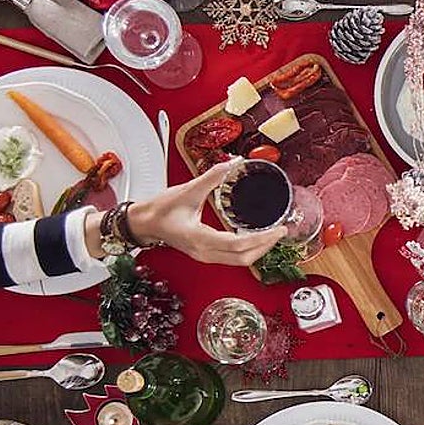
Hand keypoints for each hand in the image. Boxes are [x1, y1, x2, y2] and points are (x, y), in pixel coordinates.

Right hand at [123, 160, 286, 265]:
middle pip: (243, 258)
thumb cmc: (159, 210)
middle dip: (265, 246)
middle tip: (281, 230)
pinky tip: (257, 237)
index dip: (261, 239)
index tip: (278, 230)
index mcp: (199, 238)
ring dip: (258, 249)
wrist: (143, 223)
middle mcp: (204, 252)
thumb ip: (211, 177)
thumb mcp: (187, 190)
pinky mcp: (206, 254)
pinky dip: (248, 249)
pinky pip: (233, 258)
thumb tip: (233, 163)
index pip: (237, 245)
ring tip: (273, 234)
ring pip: (239, 261)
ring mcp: (205, 256)